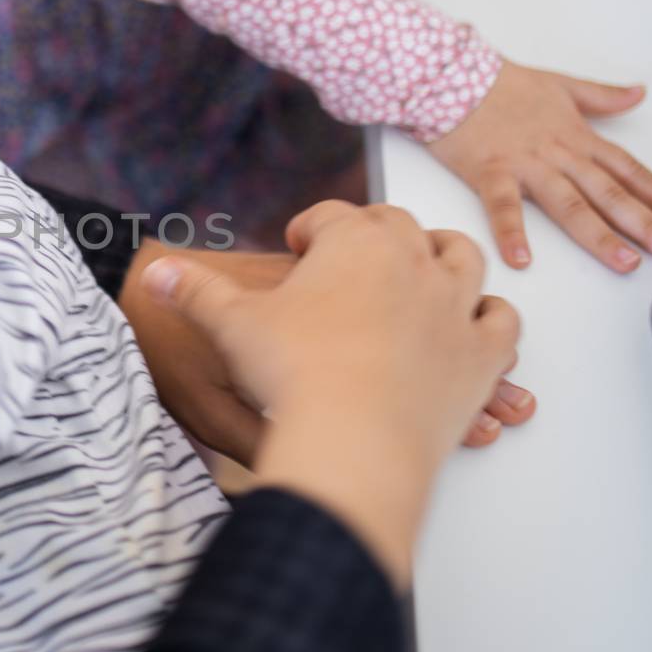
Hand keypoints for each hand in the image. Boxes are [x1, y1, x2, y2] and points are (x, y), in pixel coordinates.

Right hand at [120, 242, 535, 464]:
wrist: (350, 435)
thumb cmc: (291, 371)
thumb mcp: (231, 325)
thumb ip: (194, 292)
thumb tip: (150, 274)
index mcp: (354, 242)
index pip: (333, 216)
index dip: (314, 228)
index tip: (301, 246)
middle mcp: (413, 260)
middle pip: (401, 228)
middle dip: (377, 237)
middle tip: (354, 263)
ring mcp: (455, 304)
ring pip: (463, 261)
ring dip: (446, 261)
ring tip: (424, 278)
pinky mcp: (481, 354)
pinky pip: (501, 323)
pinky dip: (491, 321)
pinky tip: (474, 326)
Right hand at [428, 60, 651, 272]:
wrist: (453, 75)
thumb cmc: (501, 83)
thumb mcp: (560, 84)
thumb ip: (600, 96)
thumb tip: (637, 93)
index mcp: (576, 136)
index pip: (626, 169)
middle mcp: (559, 154)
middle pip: (608, 192)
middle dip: (643, 222)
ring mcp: (526, 165)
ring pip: (570, 204)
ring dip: (599, 234)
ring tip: (624, 261)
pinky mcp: (490, 172)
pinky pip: (503, 207)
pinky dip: (511, 233)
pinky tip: (522, 260)